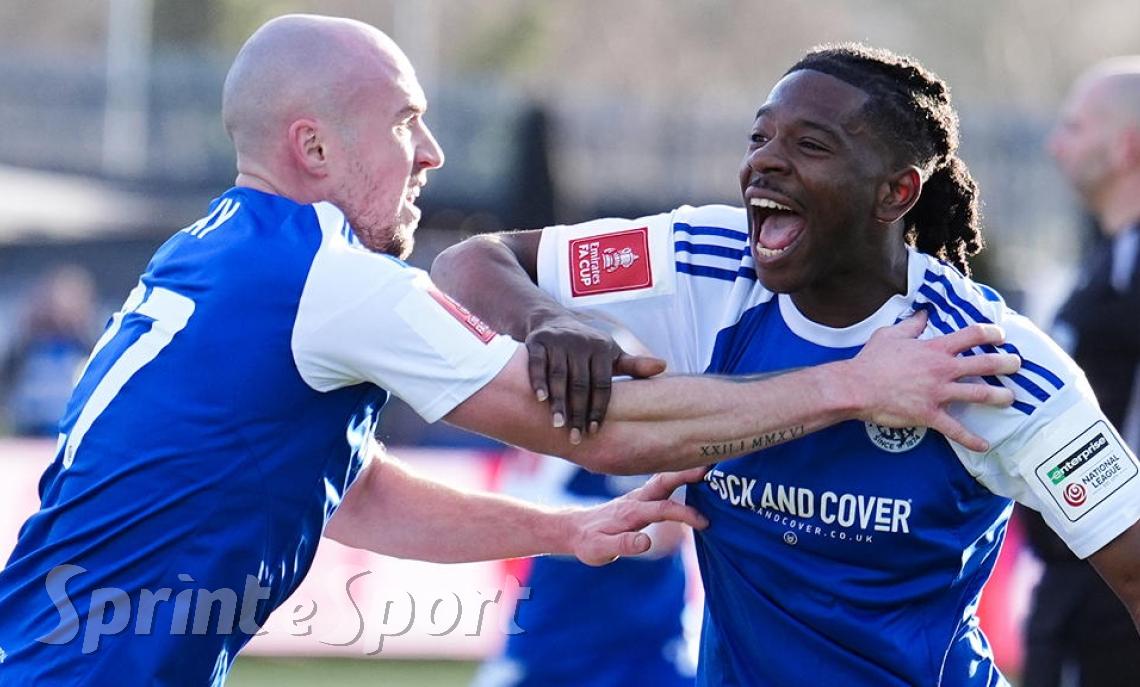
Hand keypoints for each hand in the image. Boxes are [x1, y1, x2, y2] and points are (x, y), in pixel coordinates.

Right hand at [526, 314, 664, 442]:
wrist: (552, 320)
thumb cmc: (587, 347)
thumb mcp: (611, 353)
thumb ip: (634, 364)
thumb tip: (664, 367)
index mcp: (602, 348)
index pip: (602, 384)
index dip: (598, 409)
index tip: (594, 431)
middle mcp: (581, 343)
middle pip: (580, 384)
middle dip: (578, 413)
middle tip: (576, 437)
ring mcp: (558, 341)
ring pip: (559, 376)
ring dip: (558, 402)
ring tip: (558, 425)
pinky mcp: (538, 341)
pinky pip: (537, 363)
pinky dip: (538, 381)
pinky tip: (541, 400)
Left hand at [566, 466, 708, 565]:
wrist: (575, 529)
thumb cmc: (589, 542)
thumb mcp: (600, 549)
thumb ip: (623, 545)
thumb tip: (646, 542)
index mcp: (631, 512)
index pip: (662, 509)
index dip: (685, 514)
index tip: (705, 522)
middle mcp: (637, 499)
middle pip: (666, 481)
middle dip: (687, 474)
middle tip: (712, 468)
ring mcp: (639, 496)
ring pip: (665, 478)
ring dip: (685, 471)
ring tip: (710, 464)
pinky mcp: (641, 497)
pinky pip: (663, 483)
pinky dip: (680, 476)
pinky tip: (695, 473)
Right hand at [848, 311, 1020, 451]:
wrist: (857, 387)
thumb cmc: (871, 360)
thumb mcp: (890, 335)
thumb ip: (911, 325)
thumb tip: (923, 313)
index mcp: (935, 348)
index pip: (971, 335)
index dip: (990, 332)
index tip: (1001, 335)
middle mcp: (942, 369)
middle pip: (984, 364)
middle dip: (1006, 364)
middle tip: (1017, 364)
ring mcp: (938, 393)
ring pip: (979, 394)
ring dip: (999, 397)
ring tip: (1010, 398)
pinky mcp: (930, 414)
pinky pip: (956, 429)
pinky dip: (972, 439)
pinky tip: (985, 445)